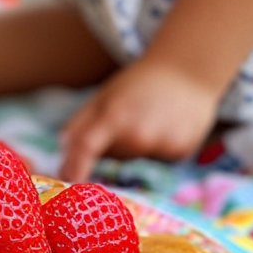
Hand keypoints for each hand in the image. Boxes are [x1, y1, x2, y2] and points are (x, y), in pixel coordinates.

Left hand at [58, 56, 220, 180]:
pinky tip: (165, 126)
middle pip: (111, 158)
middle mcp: (139, 136)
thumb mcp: (105, 95)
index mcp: (115, 117)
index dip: (74, 168)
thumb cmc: (140, 82)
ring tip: (148, 119)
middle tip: (125, 120)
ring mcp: (162, 146)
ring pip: (134, 162)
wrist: (190, 70)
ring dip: (134, 149)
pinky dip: (156, 150)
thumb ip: (80, 124)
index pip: (86, 149)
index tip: (65, 182)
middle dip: (110, 147)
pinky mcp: (181, 152)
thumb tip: (63, 153)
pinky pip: (157, 161)